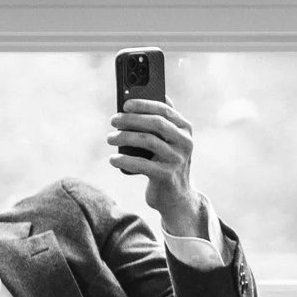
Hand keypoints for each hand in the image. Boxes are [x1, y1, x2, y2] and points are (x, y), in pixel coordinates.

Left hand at [107, 98, 205, 234]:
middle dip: (132, 119)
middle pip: (157, 123)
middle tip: (113, 120)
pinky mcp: (166, 176)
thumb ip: (159, 121)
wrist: (176, 196)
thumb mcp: (168, 141)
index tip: (125, 104)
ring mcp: (177, 160)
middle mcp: (185, 143)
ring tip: (110, 138)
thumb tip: (136, 99)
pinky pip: (141, 164)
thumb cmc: (165, 162)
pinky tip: (113, 159)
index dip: (144, 105)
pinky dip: (124, 160)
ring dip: (124, 137)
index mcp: (185, 130)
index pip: (165, 110)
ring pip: (148, 141)